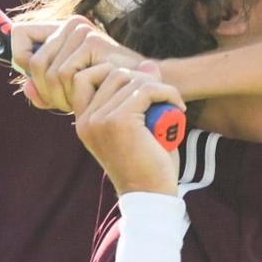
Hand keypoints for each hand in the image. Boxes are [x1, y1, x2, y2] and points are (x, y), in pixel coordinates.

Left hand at [12, 17, 146, 112]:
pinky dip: (73, 93)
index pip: (20, 34)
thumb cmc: (108, 92)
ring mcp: (82, 31)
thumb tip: (27, 88)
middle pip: (34, 62)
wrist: (144, 89)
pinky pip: (65, 74)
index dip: (21, 59)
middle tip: (67, 103)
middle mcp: (71, 25)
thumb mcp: (71, 93)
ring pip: (48, 70)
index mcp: (62, 31)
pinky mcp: (92, 41)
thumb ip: (46, 92)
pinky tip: (89, 98)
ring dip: (60, 96)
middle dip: (47, 91)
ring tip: (81, 102)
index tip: (37, 80)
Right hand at [74, 62, 184, 195]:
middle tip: (162, 98)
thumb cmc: (148, 166)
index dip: (113, 73)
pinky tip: (178, 109)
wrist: (151, 197)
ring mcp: (100, 119)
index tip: (140, 89)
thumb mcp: (139, 127)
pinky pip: (147, 90)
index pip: (83, 77)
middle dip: (141, 79)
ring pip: (130, 79)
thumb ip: (139, 96)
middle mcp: (86, 120)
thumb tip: (148, 63)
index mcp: (84, 122)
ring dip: (157, 87)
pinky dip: (168, 93)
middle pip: (112, 73)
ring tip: (172, 106)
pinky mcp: (119, 121)